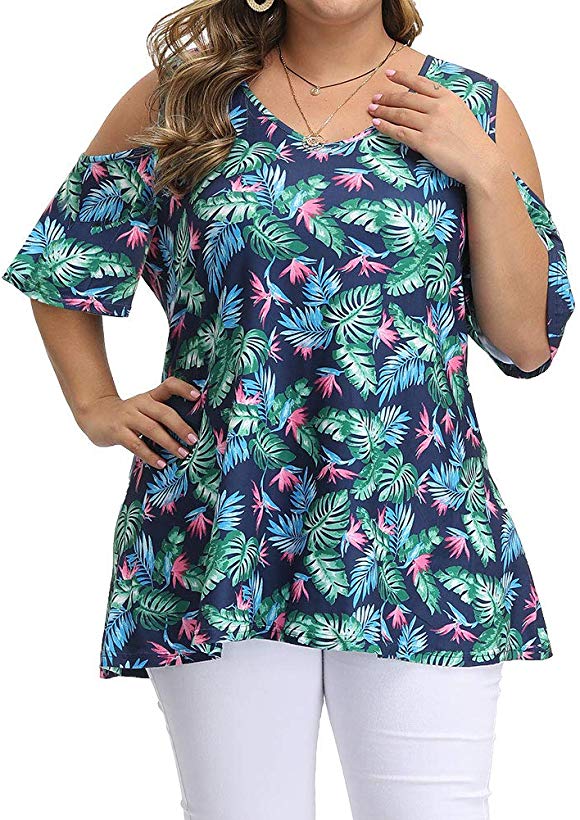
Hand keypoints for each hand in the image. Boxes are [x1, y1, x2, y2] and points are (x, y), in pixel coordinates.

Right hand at [76, 376, 201, 468]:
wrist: (94, 414)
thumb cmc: (128, 415)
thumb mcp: (144, 408)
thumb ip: (162, 415)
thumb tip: (190, 433)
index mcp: (150, 396)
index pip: (168, 385)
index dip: (183, 388)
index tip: (198, 396)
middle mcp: (140, 404)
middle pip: (164, 412)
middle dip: (181, 427)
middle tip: (194, 439)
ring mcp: (128, 417)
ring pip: (152, 429)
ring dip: (169, 443)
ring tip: (183, 454)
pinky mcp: (117, 432)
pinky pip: (137, 445)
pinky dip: (150, 455)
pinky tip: (161, 464)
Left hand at [367, 67, 499, 185]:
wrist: (481, 161)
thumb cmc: (473, 142)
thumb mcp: (462, 114)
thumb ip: (444, 106)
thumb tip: (425, 105)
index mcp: (449, 98)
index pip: (421, 83)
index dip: (402, 78)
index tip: (389, 75)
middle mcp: (439, 108)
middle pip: (407, 99)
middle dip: (388, 97)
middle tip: (375, 98)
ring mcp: (431, 125)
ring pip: (401, 114)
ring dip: (384, 111)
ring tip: (372, 110)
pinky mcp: (426, 143)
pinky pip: (401, 132)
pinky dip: (387, 127)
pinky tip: (377, 124)